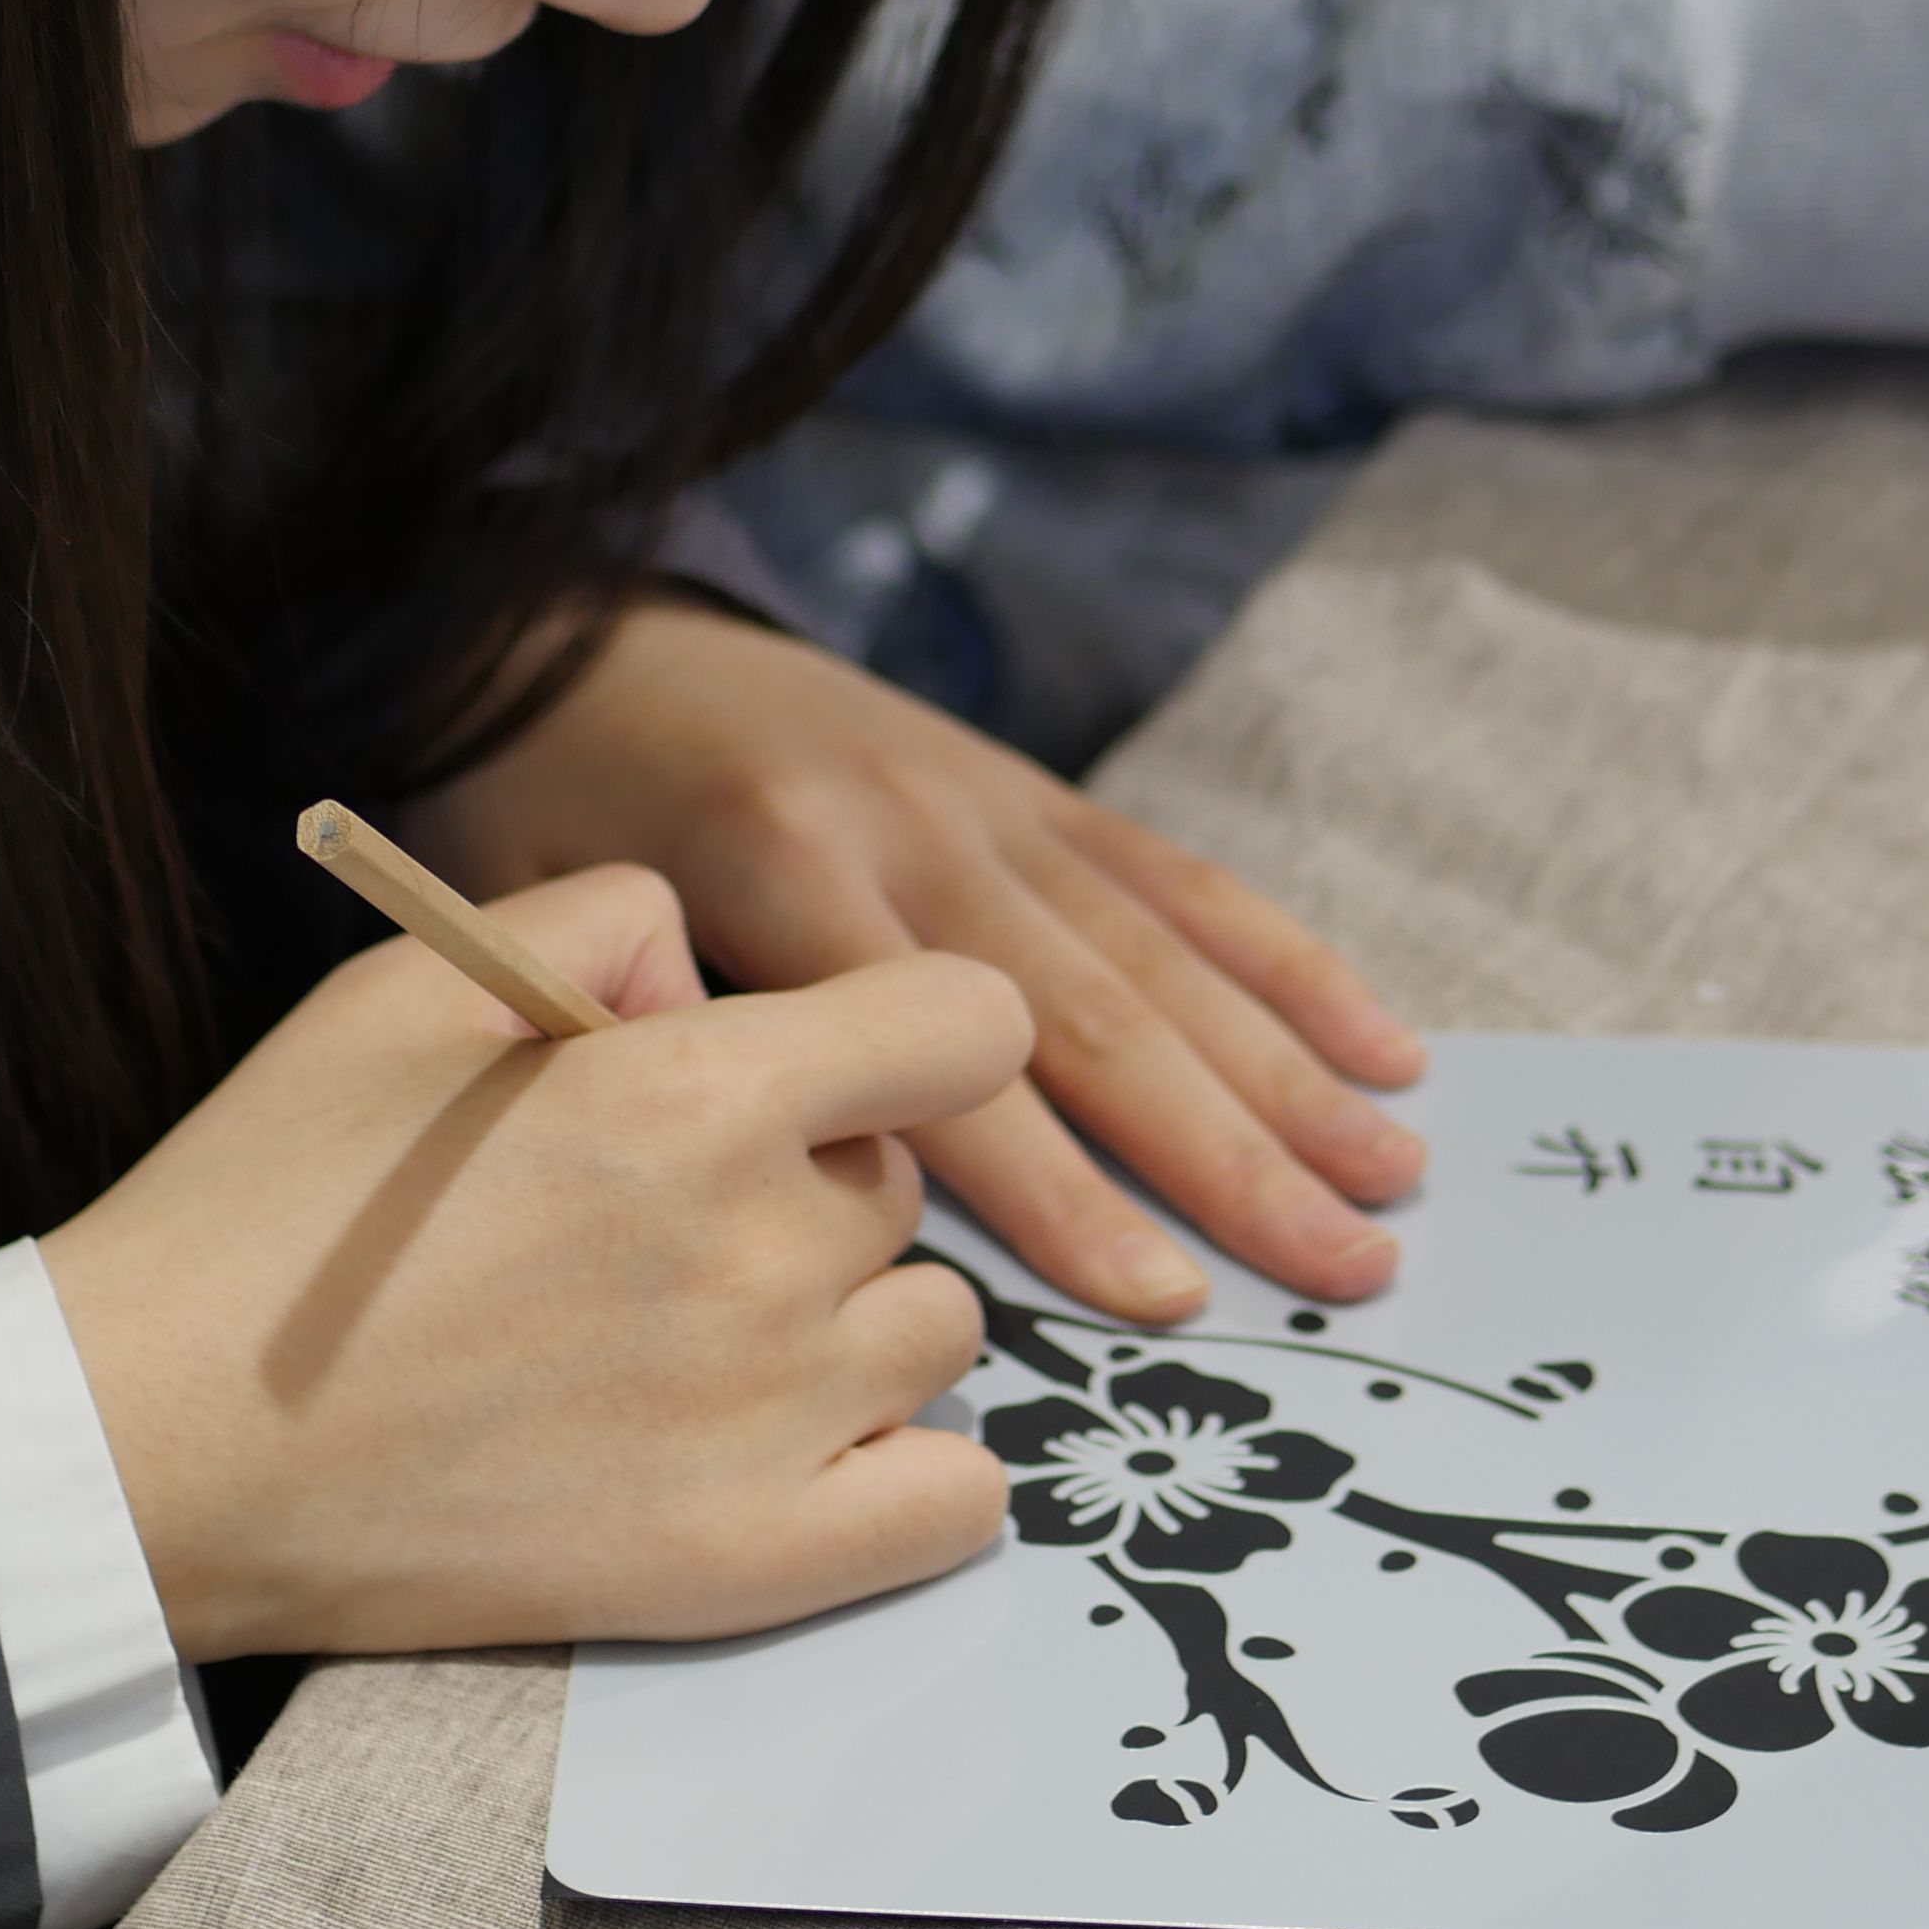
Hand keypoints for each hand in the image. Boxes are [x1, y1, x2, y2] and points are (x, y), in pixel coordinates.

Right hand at [39, 862, 1028, 1660]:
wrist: (151, 1440)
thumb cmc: (273, 1197)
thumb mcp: (415, 984)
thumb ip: (603, 928)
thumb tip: (707, 986)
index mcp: (696, 1091)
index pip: (971, 1022)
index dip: (912, 1026)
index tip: (828, 1062)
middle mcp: (760, 1251)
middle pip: (908, 1180)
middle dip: (815, 1173)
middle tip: (659, 1217)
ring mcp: (767, 1422)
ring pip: (934, 1329)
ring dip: (853, 1317)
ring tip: (703, 1335)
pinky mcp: (744, 1565)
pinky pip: (951, 1506)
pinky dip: (912, 1474)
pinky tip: (810, 1445)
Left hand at [402, 602, 1425, 1324]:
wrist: (582, 628)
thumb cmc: (541, 812)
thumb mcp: (539, 924)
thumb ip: (646, 1044)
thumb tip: (767, 1193)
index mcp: (787, 874)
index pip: (946, 1064)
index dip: (1059, 1189)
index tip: (1159, 1300)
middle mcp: (914, 831)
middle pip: (1097, 1012)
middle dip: (1230, 1152)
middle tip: (1348, 1272)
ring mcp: (986, 802)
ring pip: (1161, 952)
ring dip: (1286, 1074)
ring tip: (1390, 1182)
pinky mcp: (1027, 784)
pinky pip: (1175, 879)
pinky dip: (1284, 961)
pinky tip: (1379, 1041)